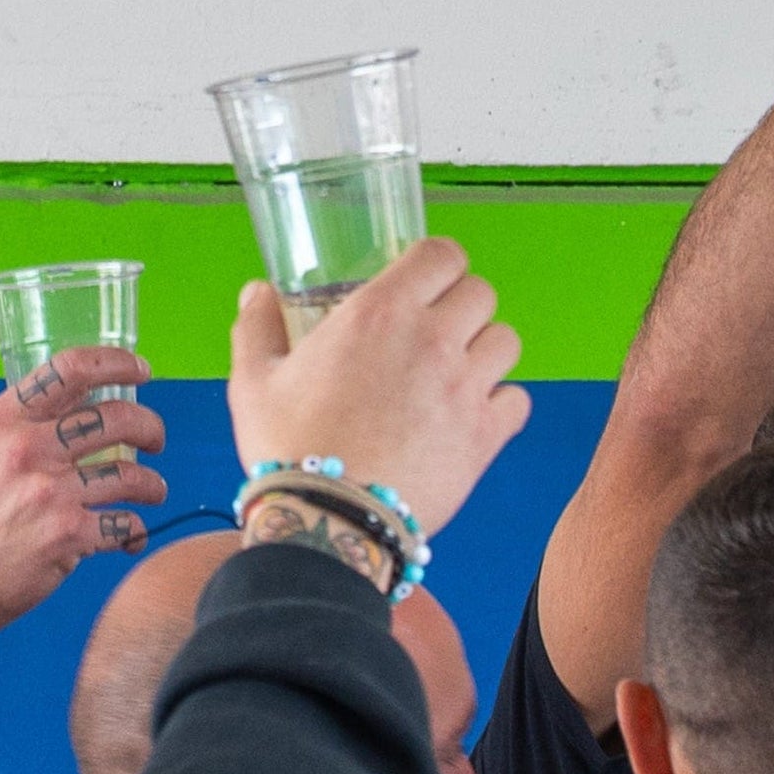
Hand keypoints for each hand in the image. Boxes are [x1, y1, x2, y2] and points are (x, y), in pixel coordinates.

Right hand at [0, 361, 164, 632]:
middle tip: (155, 440)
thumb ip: (33, 424)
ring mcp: (49, 491)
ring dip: (153, 485)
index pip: (71, 369)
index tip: (141, 370)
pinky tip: (129, 536)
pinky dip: (136, 531)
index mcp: (5, 420)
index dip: (117, 363)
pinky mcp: (68, 534)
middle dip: (151, 428)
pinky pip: (127, 524)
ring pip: (133, 474)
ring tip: (150, 492)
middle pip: (117, 417)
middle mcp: (27, 448)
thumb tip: (92, 401)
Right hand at [228, 238, 530, 540]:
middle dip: (462, 305)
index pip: (442, 254)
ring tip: (457, 372)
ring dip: (485, 350)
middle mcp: (432, 340)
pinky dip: (502, 404)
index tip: (427, 281)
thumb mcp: (254, 380)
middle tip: (437, 330)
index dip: (439, 263)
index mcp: (380, 312)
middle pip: (482, 293)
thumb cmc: (289, 448)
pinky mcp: (486, 434)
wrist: (329, 519)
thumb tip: (257, 292)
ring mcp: (465, 386)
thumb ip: (258, 327)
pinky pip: (518, 400)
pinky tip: (472, 415)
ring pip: (506, 342)